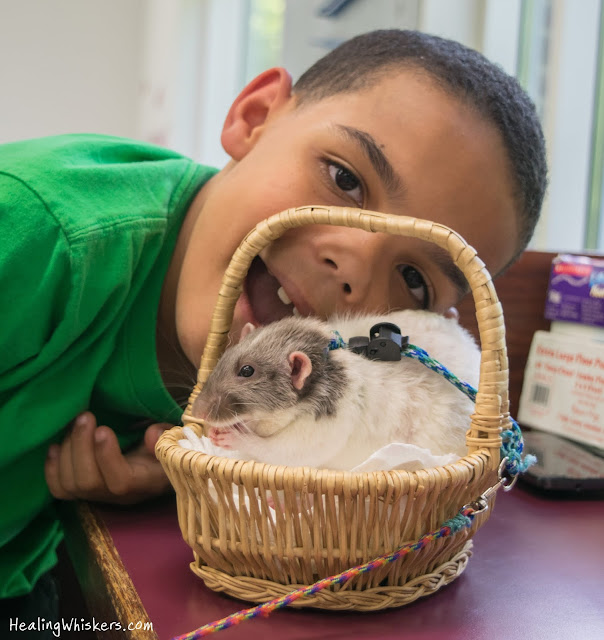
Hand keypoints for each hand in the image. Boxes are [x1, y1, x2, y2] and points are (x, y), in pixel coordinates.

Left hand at [45, 412, 173, 504]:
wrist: (154, 472)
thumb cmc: (163, 452)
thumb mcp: (173, 442)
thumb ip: (166, 437)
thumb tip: (151, 434)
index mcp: (143, 482)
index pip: (120, 481)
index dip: (107, 457)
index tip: (103, 429)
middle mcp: (118, 495)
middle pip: (88, 482)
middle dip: (80, 446)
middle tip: (85, 416)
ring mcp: (98, 496)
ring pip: (70, 485)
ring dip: (67, 451)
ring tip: (74, 423)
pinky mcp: (83, 493)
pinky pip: (59, 489)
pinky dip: (51, 468)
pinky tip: (55, 446)